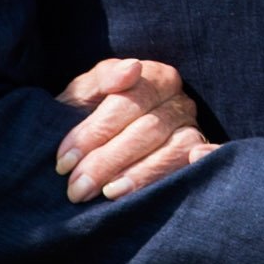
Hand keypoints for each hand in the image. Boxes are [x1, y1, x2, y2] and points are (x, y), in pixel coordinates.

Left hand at [54, 56, 212, 203]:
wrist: (94, 146)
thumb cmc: (87, 114)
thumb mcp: (85, 93)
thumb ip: (103, 78)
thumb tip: (132, 69)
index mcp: (155, 77)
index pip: (128, 101)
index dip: (96, 131)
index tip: (65, 161)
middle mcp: (179, 102)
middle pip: (148, 129)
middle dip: (108, 160)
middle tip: (78, 188)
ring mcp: (193, 130)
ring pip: (173, 150)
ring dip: (140, 175)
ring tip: (108, 194)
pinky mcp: (199, 160)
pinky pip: (197, 166)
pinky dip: (185, 171)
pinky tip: (162, 189)